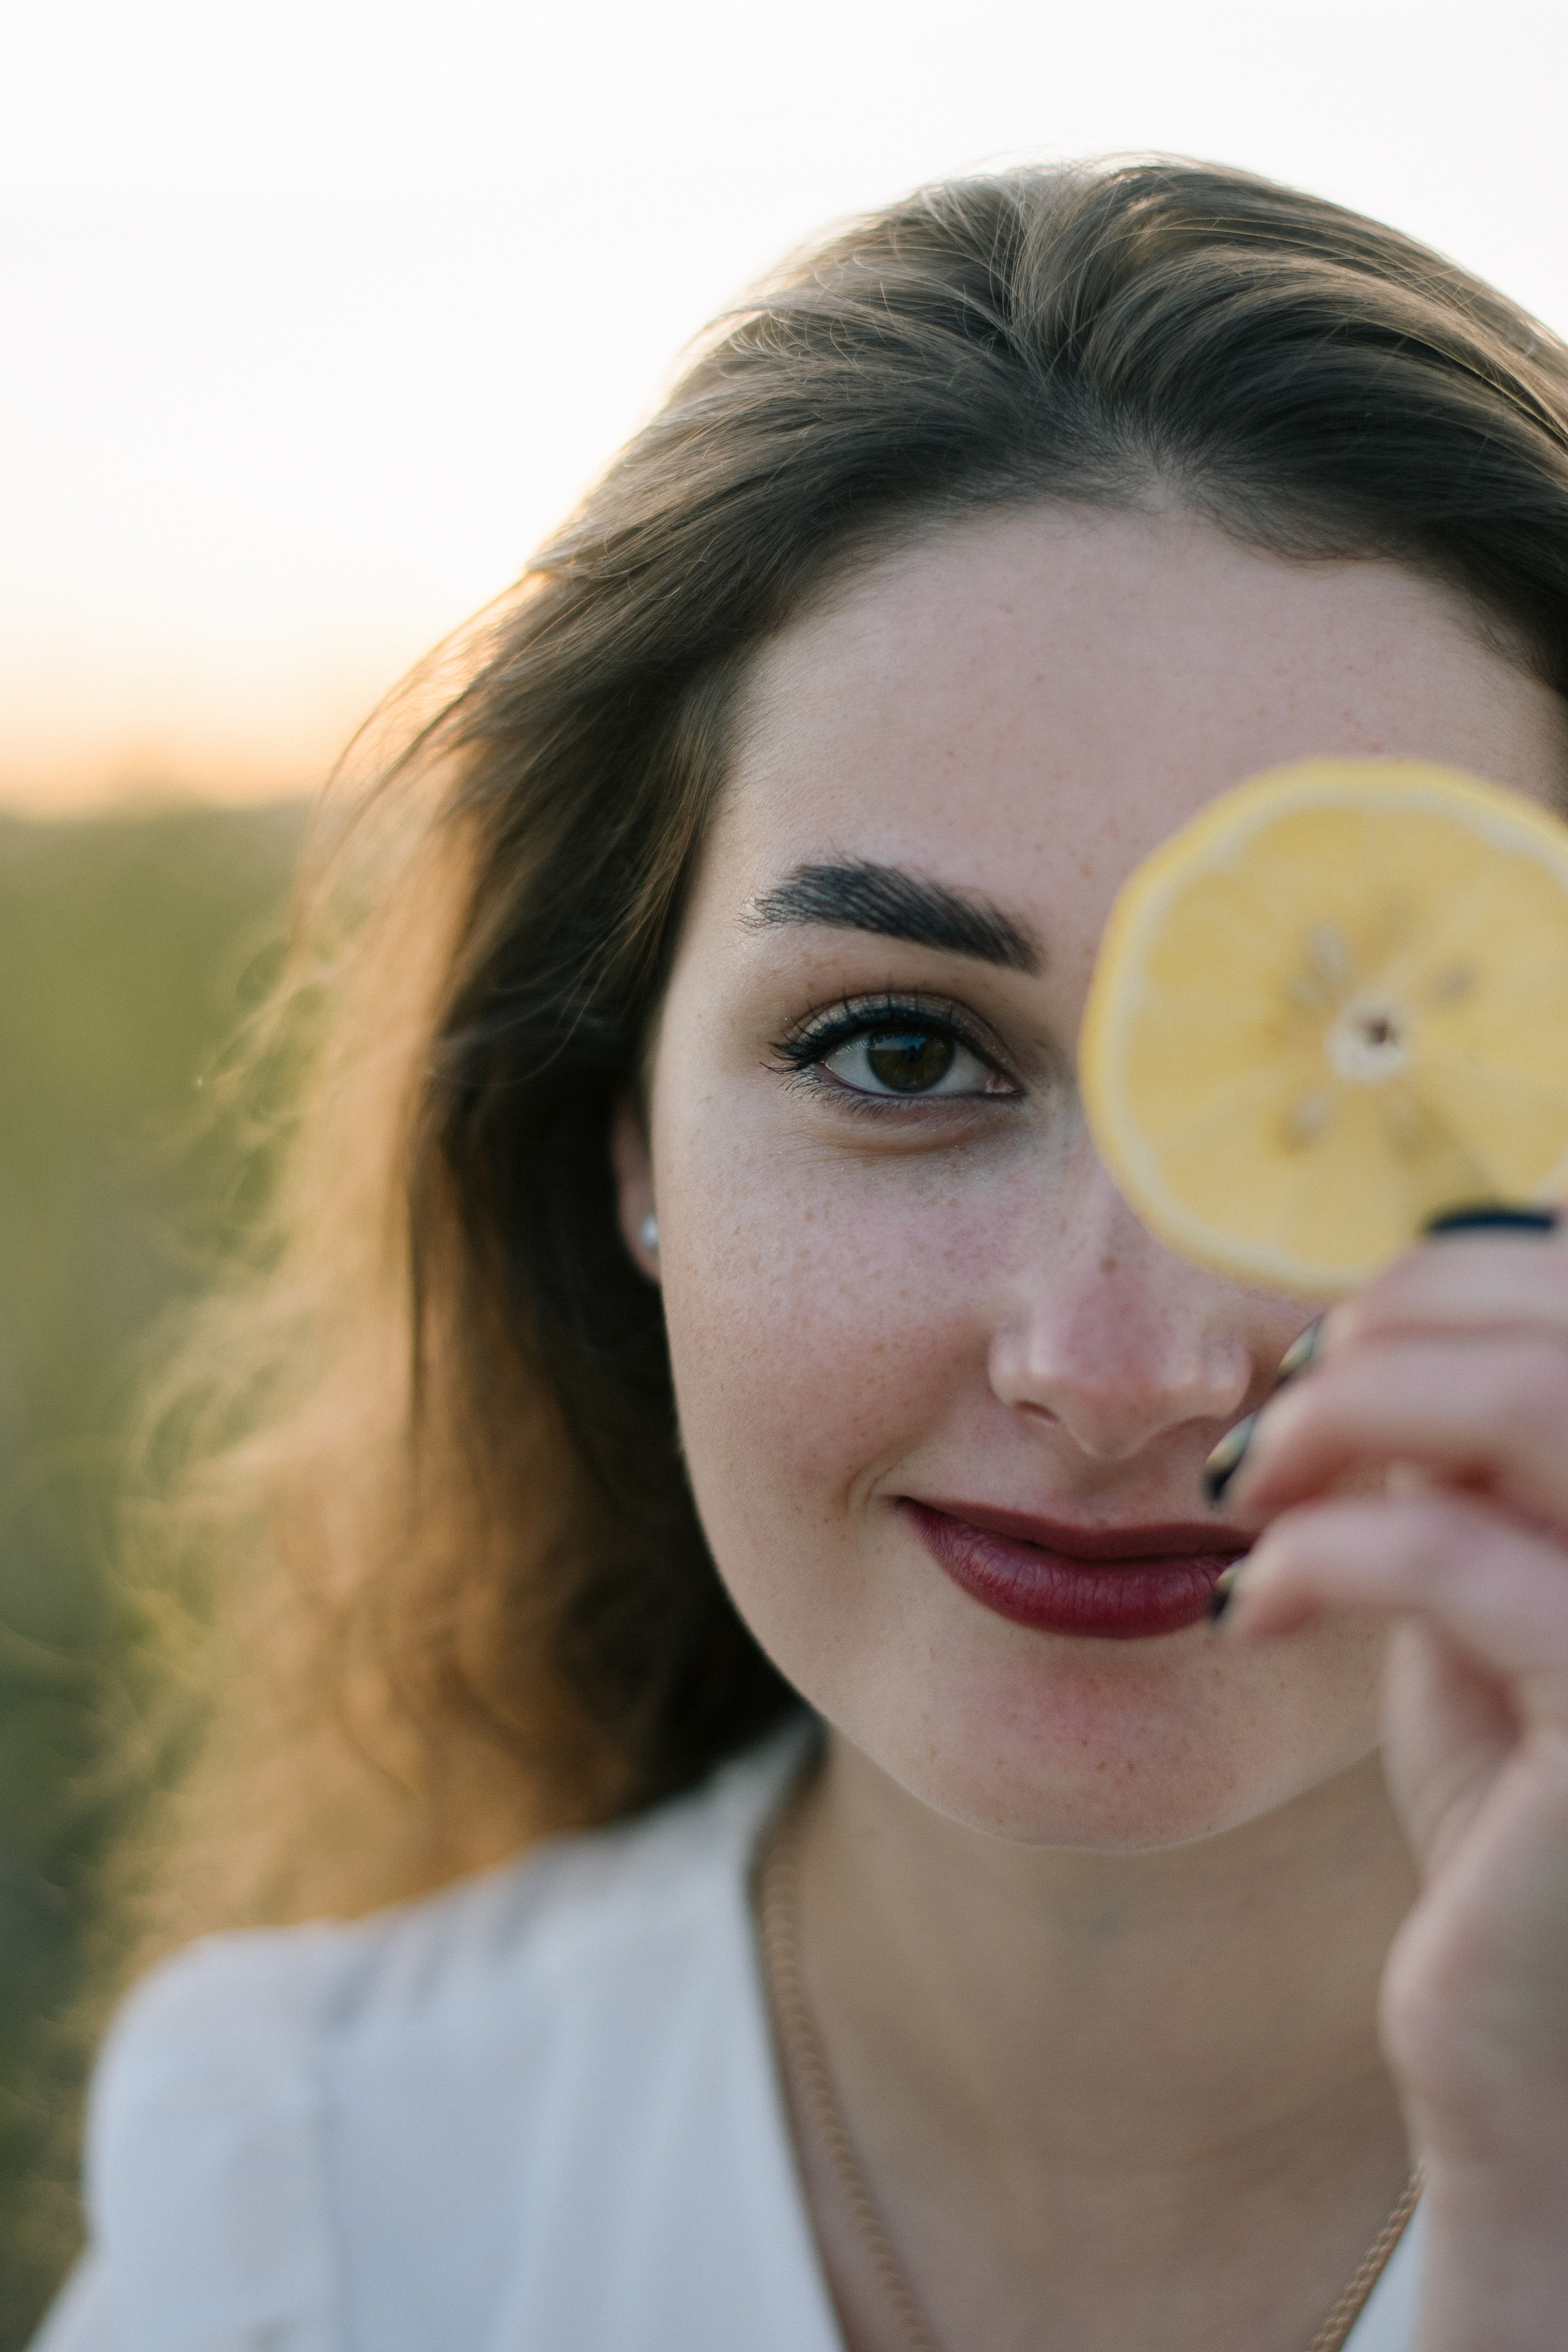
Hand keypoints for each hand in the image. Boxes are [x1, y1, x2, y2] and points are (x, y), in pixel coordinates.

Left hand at [1220, 1224, 1567, 2346]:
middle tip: (1282, 1406)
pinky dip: (1324, 1552)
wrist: (1536, 2061)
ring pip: (1540, 1402)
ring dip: (1355, 1408)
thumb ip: (1474, 1473)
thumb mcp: (1493, 1609)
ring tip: (1251, 1480)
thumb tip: (1386, 1337)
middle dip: (1401, 1319)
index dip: (1470, 1271)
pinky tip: (1255, 1606)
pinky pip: (1460, 1562)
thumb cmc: (1519, 1820)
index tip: (1341, 1341)